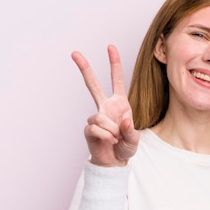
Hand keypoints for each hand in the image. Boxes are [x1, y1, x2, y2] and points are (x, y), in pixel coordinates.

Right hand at [72, 45, 139, 166]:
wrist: (114, 162)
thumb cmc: (125, 147)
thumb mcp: (135, 139)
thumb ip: (131, 130)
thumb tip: (123, 120)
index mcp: (119, 103)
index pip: (116, 80)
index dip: (114, 64)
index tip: (110, 47)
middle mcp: (105, 107)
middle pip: (93, 85)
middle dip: (84, 68)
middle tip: (74, 53)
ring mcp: (96, 117)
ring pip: (100, 117)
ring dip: (111, 129)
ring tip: (116, 138)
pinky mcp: (89, 129)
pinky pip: (97, 128)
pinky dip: (106, 136)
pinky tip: (109, 141)